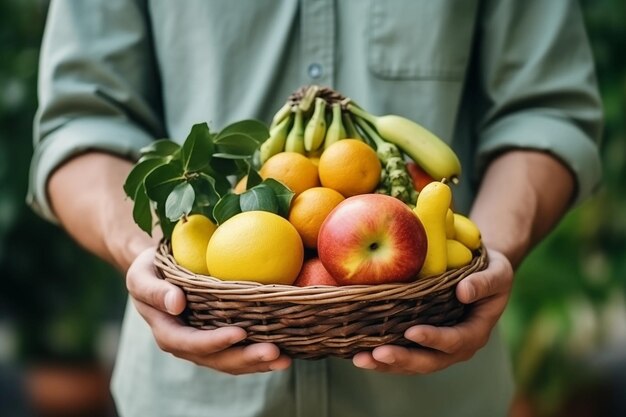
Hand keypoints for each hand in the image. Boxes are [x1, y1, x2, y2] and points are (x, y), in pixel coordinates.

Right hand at [126, 247, 291, 374]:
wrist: (158, 272)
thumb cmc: (149, 269)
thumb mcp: (141, 274)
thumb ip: (154, 290)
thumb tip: (176, 303)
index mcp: (167, 332)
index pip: (191, 343)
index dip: (214, 342)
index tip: (240, 333)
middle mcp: (187, 344)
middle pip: (217, 359)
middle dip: (246, 359)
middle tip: (274, 353)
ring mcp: (204, 344)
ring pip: (231, 361)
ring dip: (258, 363)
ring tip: (284, 359)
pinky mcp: (219, 338)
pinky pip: (239, 351)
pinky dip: (259, 355)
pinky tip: (285, 351)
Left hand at [352, 248, 512, 373]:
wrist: (482, 275)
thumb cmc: (491, 271)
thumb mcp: (498, 272)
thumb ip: (485, 283)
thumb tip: (463, 291)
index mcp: (475, 332)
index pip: (454, 341)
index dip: (434, 339)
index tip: (411, 332)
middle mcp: (456, 347)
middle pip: (429, 361)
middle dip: (402, 359)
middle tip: (377, 354)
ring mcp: (437, 348)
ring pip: (412, 364)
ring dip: (386, 364)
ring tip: (360, 359)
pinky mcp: (422, 342)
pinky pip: (403, 353)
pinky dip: (382, 357)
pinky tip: (358, 352)